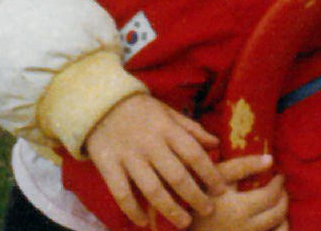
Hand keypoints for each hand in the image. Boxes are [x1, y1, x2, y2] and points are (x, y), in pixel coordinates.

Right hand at [85, 93, 226, 228]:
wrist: (99, 102)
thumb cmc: (140, 109)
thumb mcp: (167, 111)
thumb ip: (191, 129)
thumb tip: (216, 144)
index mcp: (166, 128)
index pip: (193, 154)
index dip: (209, 173)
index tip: (221, 189)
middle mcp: (150, 144)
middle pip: (176, 176)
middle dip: (195, 197)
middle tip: (208, 210)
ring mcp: (128, 157)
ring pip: (152, 190)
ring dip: (171, 210)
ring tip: (185, 223)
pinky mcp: (108, 166)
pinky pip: (122, 194)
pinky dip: (133, 210)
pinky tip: (144, 222)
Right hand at [193, 155, 288, 230]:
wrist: (185, 228)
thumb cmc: (201, 197)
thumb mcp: (217, 178)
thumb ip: (242, 166)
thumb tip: (270, 160)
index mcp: (239, 208)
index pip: (271, 195)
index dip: (279, 183)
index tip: (279, 175)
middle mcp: (246, 228)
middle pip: (278, 213)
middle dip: (284, 197)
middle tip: (281, 188)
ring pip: (279, 229)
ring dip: (284, 215)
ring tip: (279, 204)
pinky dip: (280, 229)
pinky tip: (274, 222)